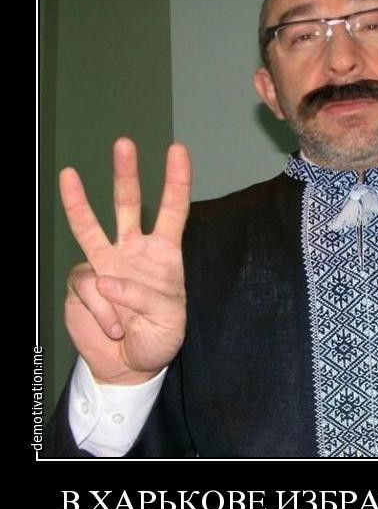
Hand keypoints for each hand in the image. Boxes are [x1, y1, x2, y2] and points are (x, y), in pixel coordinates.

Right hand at [59, 138, 190, 384]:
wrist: (130, 365)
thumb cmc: (158, 337)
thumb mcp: (169, 320)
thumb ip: (145, 297)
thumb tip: (107, 280)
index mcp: (164, 255)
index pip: (173, 211)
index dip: (176, 181)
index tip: (177, 150)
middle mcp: (134, 251)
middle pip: (129, 205)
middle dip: (126, 174)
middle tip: (124, 143)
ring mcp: (105, 264)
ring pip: (92, 227)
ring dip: (79, 201)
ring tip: (69, 174)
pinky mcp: (83, 282)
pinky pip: (88, 287)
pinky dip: (100, 309)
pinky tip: (112, 327)